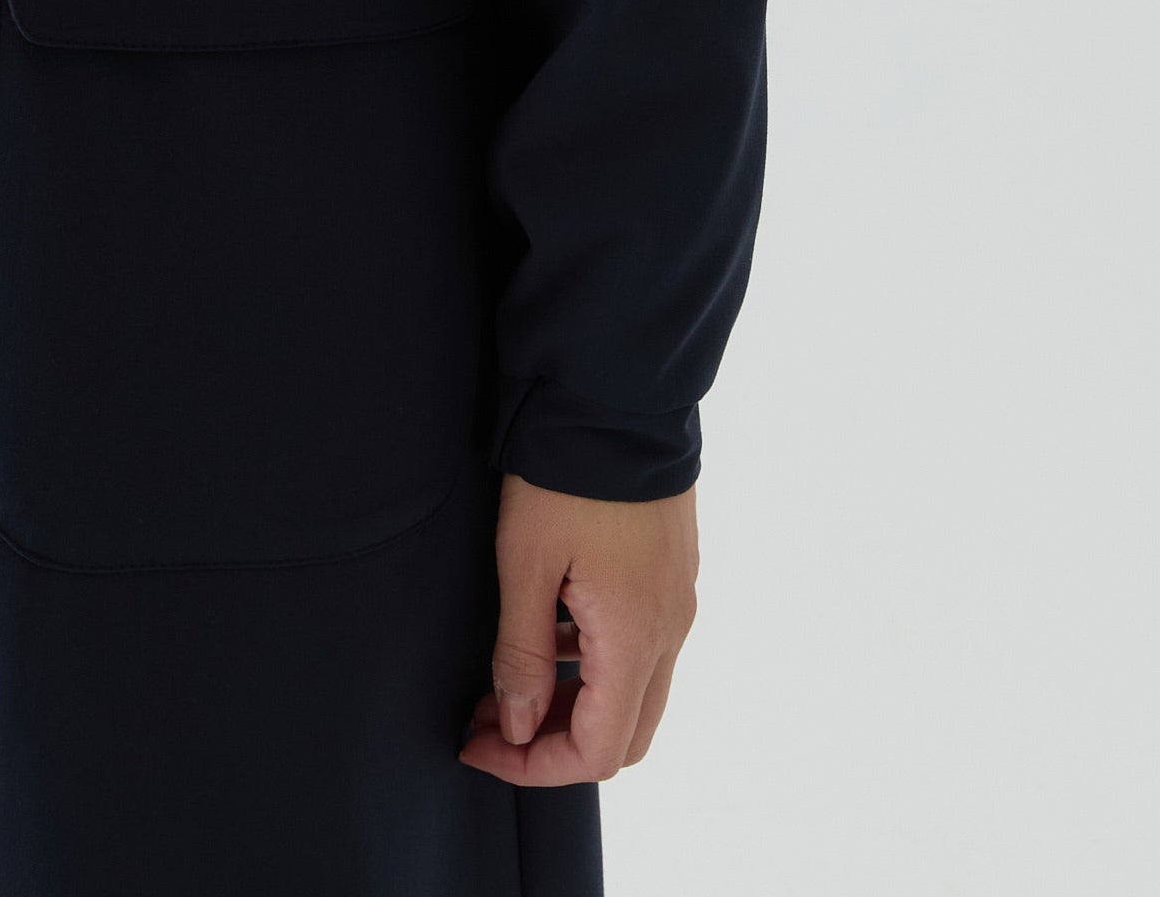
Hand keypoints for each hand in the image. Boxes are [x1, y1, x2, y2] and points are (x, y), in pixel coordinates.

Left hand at [457, 474, 697, 786]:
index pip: (597, 751)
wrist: (617, 393)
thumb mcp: (526, 563)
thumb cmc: (566, 474)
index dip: (535, 766)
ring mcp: (678, 601)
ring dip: (572, 704)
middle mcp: (670, 630)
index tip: (481, 748)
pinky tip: (546, 634)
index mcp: (636, 638)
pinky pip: (642, 649)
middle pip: (624, 736)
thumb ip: (522, 653)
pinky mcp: (673, 574)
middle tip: (491, 722)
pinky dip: (594, 665)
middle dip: (553, 743)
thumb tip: (518, 727)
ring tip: (506, 681)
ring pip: (635, 695)